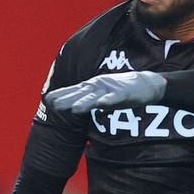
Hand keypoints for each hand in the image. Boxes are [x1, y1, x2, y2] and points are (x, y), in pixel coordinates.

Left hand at [43, 71, 165, 114]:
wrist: (145, 83)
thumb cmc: (120, 89)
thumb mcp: (100, 93)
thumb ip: (85, 98)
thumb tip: (67, 104)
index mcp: (92, 86)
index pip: (74, 90)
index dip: (62, 95)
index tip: (48, 100)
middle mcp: (99, 86)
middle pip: (81, 93)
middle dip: (68, 99)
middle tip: (54, 105)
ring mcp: (111, 89)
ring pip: (96, 97)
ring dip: (85, 102)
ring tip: (74, 109)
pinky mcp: (124, 93)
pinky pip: (115, 98)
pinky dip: (108, 101)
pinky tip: (101, 104)